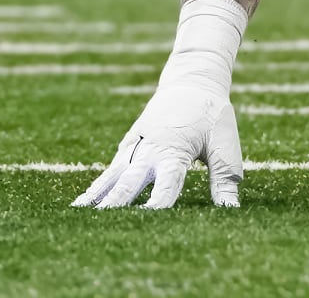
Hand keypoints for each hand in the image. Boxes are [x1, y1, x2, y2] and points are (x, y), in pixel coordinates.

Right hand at [73, 0, 247, 209]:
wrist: (192, 81)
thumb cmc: (211, 114)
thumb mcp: (224, 144)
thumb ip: (225, 179)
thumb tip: (230, 211)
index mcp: (174, 151)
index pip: (166, 186)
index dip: (158, 206)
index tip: (148, 223)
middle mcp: (149, 151)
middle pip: (129, 183)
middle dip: (116, 205)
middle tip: (101, 228)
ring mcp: (135, 148)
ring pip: (112, 177)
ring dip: (97, 198)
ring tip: (78, 218)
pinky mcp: (128, 147)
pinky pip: (109, 172)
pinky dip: (96, 188)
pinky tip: (81, 207)